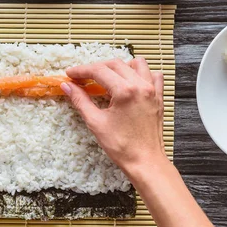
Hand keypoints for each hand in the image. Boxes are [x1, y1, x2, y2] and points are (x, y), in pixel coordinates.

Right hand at [61, 58, 165, 176]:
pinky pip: (153, 75)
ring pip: (137, 64)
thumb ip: (80, 100)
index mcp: (125, 91)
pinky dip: (142, 74)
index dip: (81, 70)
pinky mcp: (158, 97)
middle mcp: (141, 85)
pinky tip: (131, 82)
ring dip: (120, 66)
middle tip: (83, 77)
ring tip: (108, 77)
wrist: (145, 162)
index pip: (99, 71)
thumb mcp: (96, 123)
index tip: (71, 74)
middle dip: (96, 67)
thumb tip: (67, 86)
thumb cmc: (122, 146)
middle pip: (115, 64)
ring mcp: (152, 90)